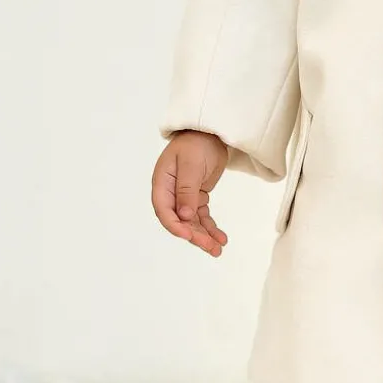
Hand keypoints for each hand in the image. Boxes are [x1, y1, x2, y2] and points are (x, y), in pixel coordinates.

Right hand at [151, 130, 229, 255]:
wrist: (210, 133)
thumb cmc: (195, 144)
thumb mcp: (190, 165)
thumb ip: (186, 190)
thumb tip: (184, 216)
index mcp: (162, 184)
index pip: (165, 211)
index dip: (176, 226)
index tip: (190, 236)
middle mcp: (170, 193)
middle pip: (180, 220)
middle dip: (195, 235)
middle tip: (211, 248)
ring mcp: (184, 196)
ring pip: (192, 221)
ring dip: (204, 235)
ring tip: (218, 249)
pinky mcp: (197, 196)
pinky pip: (202, 216)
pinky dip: (210, 226)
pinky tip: (221, 238)